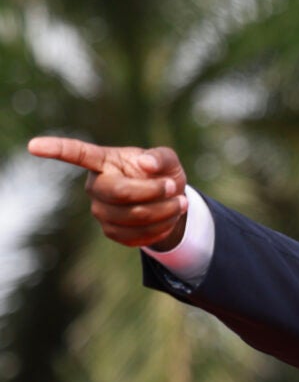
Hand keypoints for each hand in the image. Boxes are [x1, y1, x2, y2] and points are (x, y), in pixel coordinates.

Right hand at [27, 137, 188, 249]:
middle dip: (152, 192)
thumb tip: (145, 164)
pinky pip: (136, 235)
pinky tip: (170, 217)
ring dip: (163, 211)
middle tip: (174, 186)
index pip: (77, 153)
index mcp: (104, 161)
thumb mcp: (168, 160)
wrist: (169, 202)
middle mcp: (95, 186)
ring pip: (131, 216)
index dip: (56, 149)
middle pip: (119, 193)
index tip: (33, 146)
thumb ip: (160, 158)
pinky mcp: (111, 231)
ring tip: (180, 202)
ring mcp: (100, 211)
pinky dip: (161, 227)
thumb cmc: (163, 174)